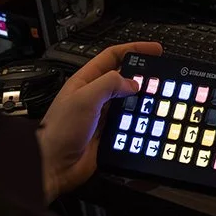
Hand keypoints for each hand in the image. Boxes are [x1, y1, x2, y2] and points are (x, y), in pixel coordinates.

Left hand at [36, 42, 160, 202]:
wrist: (54, 166)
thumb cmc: (59, 131)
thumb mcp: (84, 99)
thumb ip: (109, 84)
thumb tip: (133, 83)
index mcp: (86, 81)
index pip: (112, 57)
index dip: (134, 50)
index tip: (154, 50)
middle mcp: (95, 96)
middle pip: (124, 79)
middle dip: (142, 76)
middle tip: (162, 76)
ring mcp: (103, 115)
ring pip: (130, 101)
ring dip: (144, 100)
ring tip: (160, 98)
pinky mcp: (110, 133)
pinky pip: (130, 123)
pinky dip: (141, 121)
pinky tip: (150, 121)